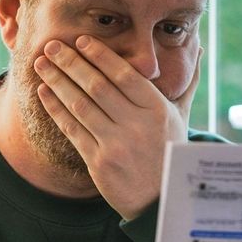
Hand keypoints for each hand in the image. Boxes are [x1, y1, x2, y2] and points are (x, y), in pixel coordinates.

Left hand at [34, 36, 200, 219]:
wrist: (163, 201)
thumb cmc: (172, 153)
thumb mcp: (182, 119)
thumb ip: (185, 84)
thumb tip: (199, 50)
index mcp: (158, 111)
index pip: (125, 75)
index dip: (100, 56)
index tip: (82, 40)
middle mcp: (137, 126)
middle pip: (97, 86)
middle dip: (71, 63)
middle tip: (51, 46)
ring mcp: (117, 145)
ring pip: (80, 105)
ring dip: (57, 82)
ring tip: (42, 64)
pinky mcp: (99, 162)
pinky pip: (72, 129)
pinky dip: (56, 109)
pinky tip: (45, 93)